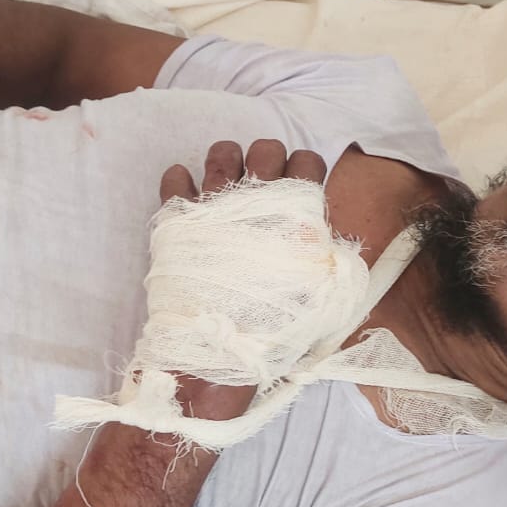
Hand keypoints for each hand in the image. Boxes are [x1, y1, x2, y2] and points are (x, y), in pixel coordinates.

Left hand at [157, 139, 326, 421]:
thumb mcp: (323, 299)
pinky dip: (178, 181)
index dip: (305, 170)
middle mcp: (256, 203)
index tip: (297, 187)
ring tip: (225, 182)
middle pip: (266, 150)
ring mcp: (214, 209)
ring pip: (222, 153)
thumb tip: (331, 246)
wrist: (219, 356)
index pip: (308, 163)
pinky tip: (185, 191)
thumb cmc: (276, 332)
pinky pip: (174, 183)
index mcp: (297, 218)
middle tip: (261, 185)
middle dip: (266, 160)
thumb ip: (332, 266)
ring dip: (226, 160)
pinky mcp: (178, 223)